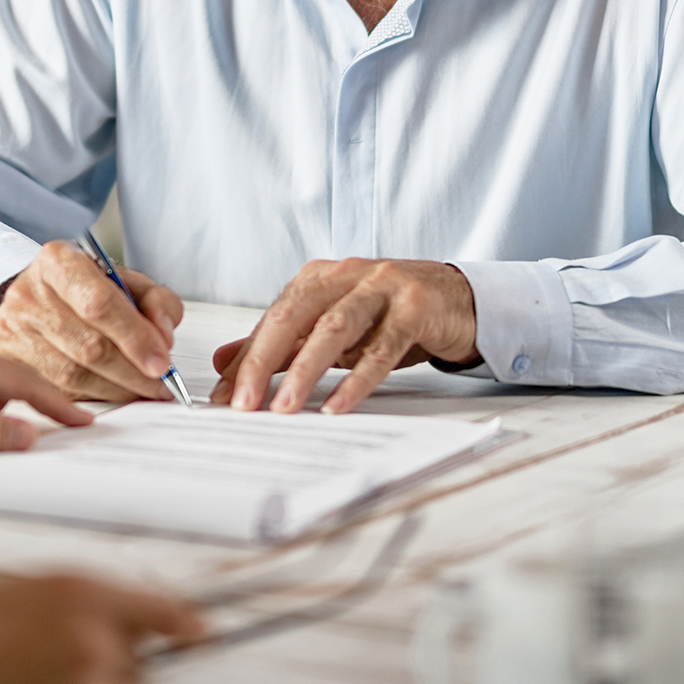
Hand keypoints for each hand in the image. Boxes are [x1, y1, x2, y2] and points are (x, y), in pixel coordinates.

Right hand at [0, 240, 185, 401]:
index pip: (98, 303)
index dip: (134, 337)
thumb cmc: (83, 289)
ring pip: (72, 375)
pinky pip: (57, 392)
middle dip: (132, 371)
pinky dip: (94, 397)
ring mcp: (13, 332)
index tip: (162, 362)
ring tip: (144, 390)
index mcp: (57, 262)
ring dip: (117, 389)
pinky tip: (115, 392)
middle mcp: (28, 295)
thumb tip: (163, 336)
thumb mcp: (125, 280)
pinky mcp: (8, 364)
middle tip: (161, 383)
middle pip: (88, 346)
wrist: (35, 297)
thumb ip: (155, 301)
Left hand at [209, 258, 477, 414]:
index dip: (247, 358)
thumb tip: (224, 363)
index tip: (224, 398)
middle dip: (263, 361)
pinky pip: (382, 347)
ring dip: (305, 371)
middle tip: (244, 403)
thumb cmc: (391, 315)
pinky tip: (338, 406)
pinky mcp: (416, 307)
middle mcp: (347, 275)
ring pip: (334, 328)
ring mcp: (383, 287)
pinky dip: (357, 379)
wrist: (460, 300)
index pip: (273, 318)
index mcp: (320, 278)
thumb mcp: (332, 328)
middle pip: (294, 316)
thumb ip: (281, 345)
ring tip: (284, 409)